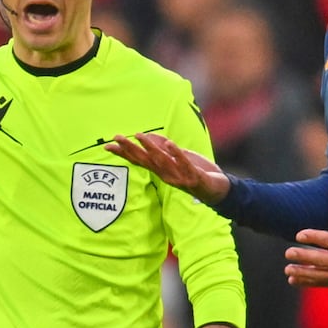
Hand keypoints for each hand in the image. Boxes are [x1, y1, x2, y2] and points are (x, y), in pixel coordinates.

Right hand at [105, 132, 229, 202]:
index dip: (124, 153)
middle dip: (131, 149)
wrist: (219, 192)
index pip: (139, 161)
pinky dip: (176, 154)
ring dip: (151, 148)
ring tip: (140, 136)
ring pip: (162, 161)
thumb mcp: (179, 159)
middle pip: (145, 161)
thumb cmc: (197, 174)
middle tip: (117, 138)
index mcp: (162, 171)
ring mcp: (179, 177)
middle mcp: (167, 175)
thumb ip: (164, 150)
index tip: (108, 146)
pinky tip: (169, 143)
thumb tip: (148, 137)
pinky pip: (184, 164)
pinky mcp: (194, 177)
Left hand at [284, 193, 327, 287]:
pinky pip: (322, 283)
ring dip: (303, 273)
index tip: (299, 235)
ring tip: (288, 269)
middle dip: (305, 257)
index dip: (314, 237)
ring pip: (321, 275)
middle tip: (289, 252)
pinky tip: (293, 279)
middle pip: (324, 260)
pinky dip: (307, 283)